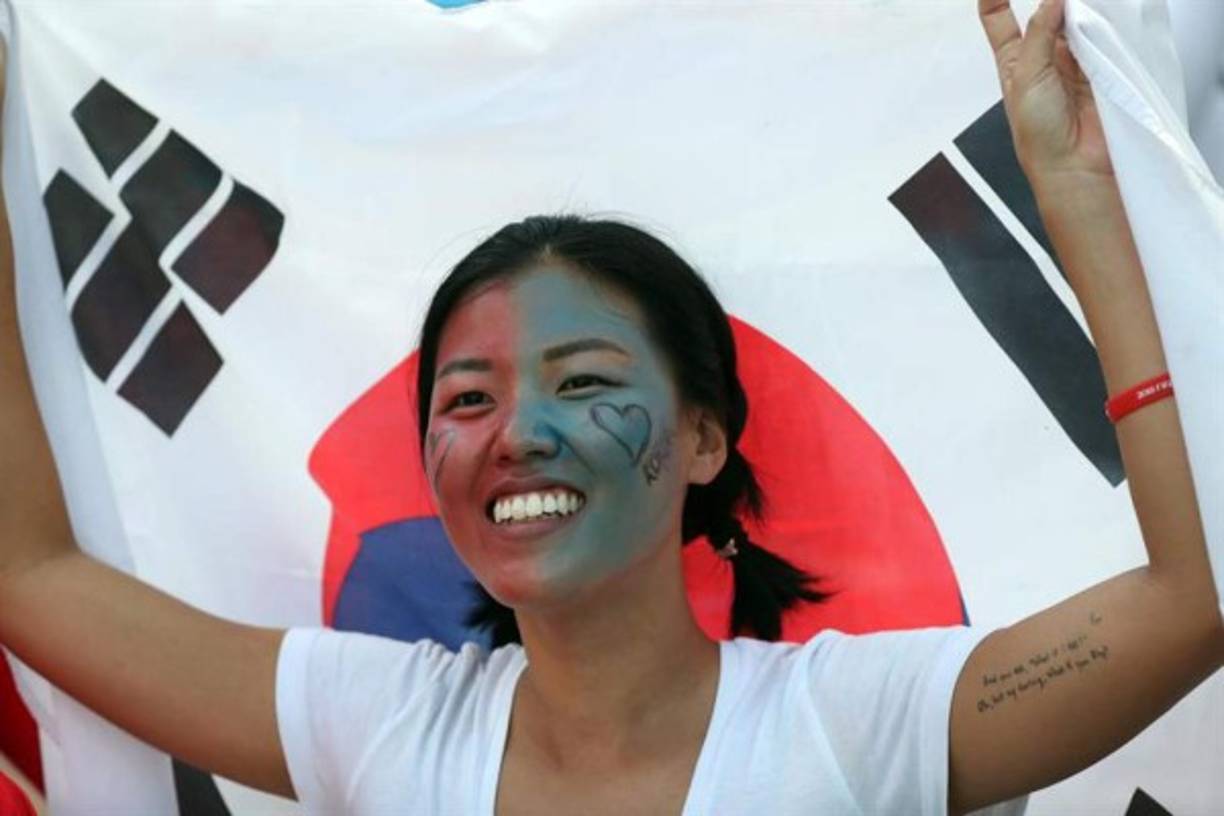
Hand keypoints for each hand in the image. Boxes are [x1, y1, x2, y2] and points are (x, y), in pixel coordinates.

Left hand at [978, 0, 1113, 186]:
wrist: (1074, 165)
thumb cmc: (1039, 135)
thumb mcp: (1026, 77)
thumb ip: (1039, 34)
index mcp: (1013, 61)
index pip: (999, 19)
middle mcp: (1042, 58)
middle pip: (1045, 12)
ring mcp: (1073, 61)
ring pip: (1075, 20)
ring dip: (1079, 8)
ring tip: (1080, 5)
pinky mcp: (1101, 67)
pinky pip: (1102, 35)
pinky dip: (1102, 23)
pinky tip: (1101, 15)